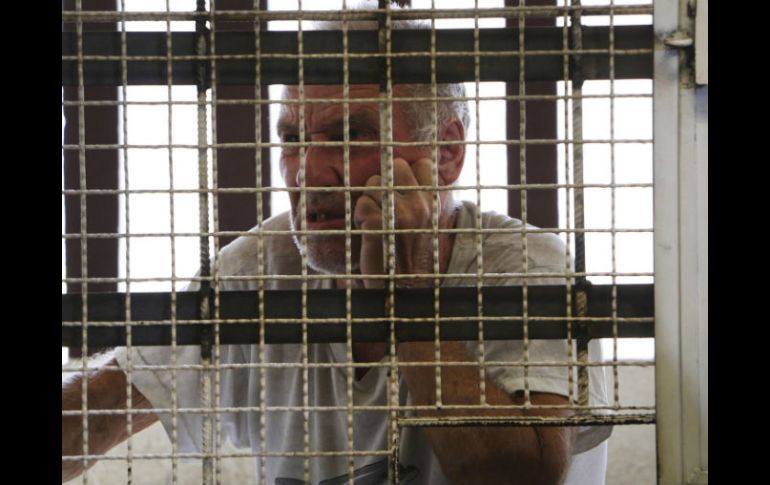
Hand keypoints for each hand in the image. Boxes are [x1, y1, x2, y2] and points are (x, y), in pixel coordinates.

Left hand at [353, 157, 438, 287]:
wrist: (402, 287)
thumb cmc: (408, 252)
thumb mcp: (424, 221)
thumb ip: (418, 195)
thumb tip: (401, 166)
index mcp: (433, 202)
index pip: (423, 163)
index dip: (407, 174)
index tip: (402, 193)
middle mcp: (420, 205)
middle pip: (395, 166)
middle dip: (385, 183)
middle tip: (386, 208)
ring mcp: (400, 213)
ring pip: (373, 183)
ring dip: (370, 200)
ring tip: (378, 223)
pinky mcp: (379, 223)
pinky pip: (361, 203)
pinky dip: (359, 216)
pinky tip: (368, 231)